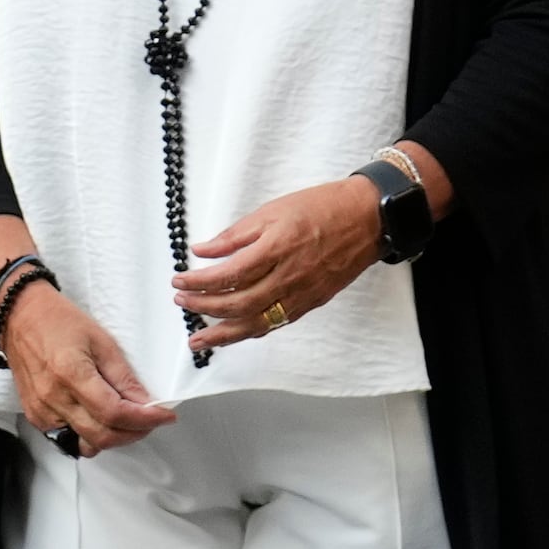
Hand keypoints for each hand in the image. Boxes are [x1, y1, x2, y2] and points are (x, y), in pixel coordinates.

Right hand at [1, 284, 172, 454]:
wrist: (18, 317)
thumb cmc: (57, 321)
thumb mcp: (101, 341)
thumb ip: (123, 377)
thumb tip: (144, 403)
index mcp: (71, 374)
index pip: (114, 413)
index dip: (145, 419)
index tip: (164, 416)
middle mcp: (53, 398)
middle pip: (102, 436)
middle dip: (133, 433)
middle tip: (150, 420)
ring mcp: (41, 410)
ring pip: (85, 443)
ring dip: (112, 438)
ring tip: (125, 421)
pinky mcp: (34, 415)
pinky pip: (66, 438)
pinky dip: (89, 434)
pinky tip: (98, 418)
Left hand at [177, 175, 388, 356]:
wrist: (369, 218)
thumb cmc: (323, 208)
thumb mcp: (272, 211)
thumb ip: (235, 235)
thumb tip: (202, 250)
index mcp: (276, 249)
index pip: (228, 275)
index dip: (199, 282)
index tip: (179, 280)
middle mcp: (288, 277)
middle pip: (237, 303)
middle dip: (204, 306)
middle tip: (182, 302)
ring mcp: (301, 294)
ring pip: (256, 322)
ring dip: (222, 334)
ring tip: (198, 339)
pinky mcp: (312, 302)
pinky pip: (276, 323)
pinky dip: (251, 331)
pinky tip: (233, 335)